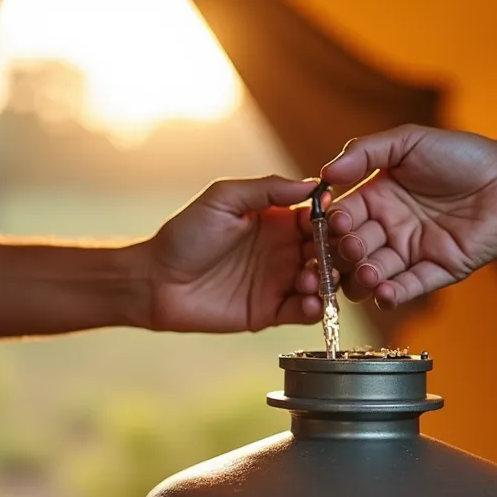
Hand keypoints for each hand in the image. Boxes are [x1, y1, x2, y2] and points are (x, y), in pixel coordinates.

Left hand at [142, 176, 328, 332]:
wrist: (155, 281)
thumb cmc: (184, 235)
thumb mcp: (223, 199)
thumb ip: (266, 189)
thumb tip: (312, 184)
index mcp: (277, 220)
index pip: (319, 219)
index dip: (334, 221)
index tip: (340, 223)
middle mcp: (284, 250)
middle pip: (328, 252)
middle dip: (338, 254)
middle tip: (336, 257)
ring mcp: (279, 281)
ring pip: (322, 282)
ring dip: (327, 281)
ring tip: (310, 279)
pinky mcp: (271, 311)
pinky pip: (304, 312)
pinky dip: (314, 308)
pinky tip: (309, 302)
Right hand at [315, 124, 496, 308]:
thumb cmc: (463, 155)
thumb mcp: (409, 142)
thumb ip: (366, 151)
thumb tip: (326, 172)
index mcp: (378, 197)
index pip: (343, 217)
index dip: (334, 224)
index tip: (334, 224)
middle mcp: (391, 227)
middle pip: (353, 251)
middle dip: (346, 254)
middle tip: (353, 248)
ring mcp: (413, 252)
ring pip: (375, 275)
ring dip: (365, 278)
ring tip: (369, 273)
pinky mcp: (438, 270)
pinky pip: (409, 288)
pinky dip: (393, 296)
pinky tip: (384, 293)